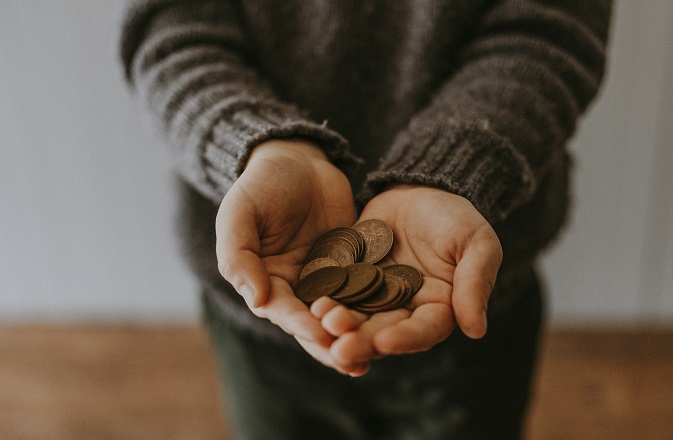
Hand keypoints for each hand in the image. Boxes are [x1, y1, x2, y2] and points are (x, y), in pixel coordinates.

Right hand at [215, 139, 356, 370]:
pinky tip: (395, 320)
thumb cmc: (261, 184)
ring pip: (340, 314)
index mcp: (264, 281)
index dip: (300, 324)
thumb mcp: (240, 212)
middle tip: (354, 361)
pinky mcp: (351, 267)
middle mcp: (294, 288)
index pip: (282, 310)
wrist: (297, 160)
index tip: (321, 334)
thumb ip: (239, 255)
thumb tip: (257, 300)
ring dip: (355, 334)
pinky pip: (363, 289)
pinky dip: (374, 307)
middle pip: (313, 323)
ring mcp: (325, 279)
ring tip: (376, 354)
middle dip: (332, 343)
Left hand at [312, 184, 501, 369]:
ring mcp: (373, 295)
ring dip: (339, 325)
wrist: (418, 189)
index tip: (385, 342)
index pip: (423, 330)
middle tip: (341, 348)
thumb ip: (474, 283)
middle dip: (362, 341)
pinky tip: (311, 302)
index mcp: (438, 308)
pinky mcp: (349, 278)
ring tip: (322, 322)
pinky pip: (336, 291)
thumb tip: (476, 330)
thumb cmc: (455, 217)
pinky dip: (325, 298)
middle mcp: (403, 309)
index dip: (405, 339)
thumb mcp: (477, 243)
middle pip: (383, 332)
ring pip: (355, 317)